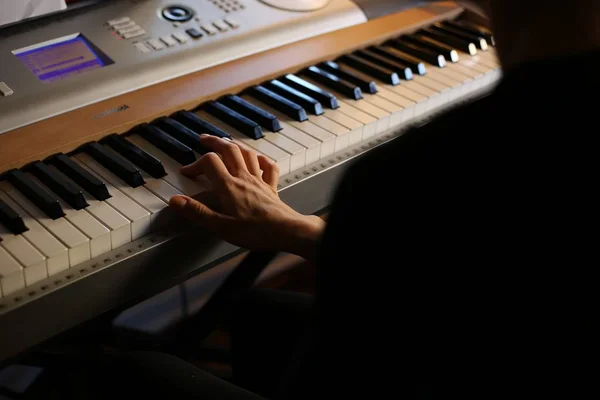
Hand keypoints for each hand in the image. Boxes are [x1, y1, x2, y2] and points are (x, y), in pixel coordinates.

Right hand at [169, 135, 324, 260]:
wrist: (287, 231)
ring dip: (235, 145)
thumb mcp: (222, 227)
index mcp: (229, 187)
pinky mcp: (272, 187)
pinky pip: (268, 166)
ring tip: (226, 143)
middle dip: (215, 142)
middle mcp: (244, 178)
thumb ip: (198, 212)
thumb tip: (176, 201)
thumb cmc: (257, 232)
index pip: (209, 163)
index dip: (195, 164)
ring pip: (247, 154)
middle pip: (229, 150)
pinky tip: (258, 159)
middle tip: (204, 139)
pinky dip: (261, 159)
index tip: (187, 172)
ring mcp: (259, 181)